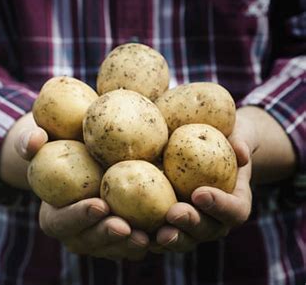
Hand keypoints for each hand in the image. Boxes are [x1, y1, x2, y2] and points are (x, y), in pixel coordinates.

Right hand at [16, 116, 149, 260]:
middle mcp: (75, 233)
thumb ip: (30, 141)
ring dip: (129, 245)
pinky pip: (132, 244)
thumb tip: (35, 139)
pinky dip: (149, 241)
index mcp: (53, 215)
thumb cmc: (57, 148)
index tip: (99, 204)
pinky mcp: (120, 236)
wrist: (79, 160)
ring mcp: (99, 238)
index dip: (78, 216)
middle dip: (107, 237)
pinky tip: (165, 231)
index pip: (61, 221)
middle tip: (125, 226)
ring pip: (113, 249)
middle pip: (89, 242)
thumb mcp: (41, 142)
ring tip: (147, 236)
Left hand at [153, 113, 258, 251]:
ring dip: (171, 238)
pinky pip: (161, 237)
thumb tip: (240, 150)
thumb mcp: (234, 135)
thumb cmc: (222, 139)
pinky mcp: (171, 226)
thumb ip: (240, 141)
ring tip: (156, 233)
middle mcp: (217, 221)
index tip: (200, 193)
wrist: (204, 150)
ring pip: (185, 240)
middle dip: (190, 224)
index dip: (220, 206)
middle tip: (174, 213)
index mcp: (236, 202)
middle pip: (207, 230)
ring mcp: (193, 227)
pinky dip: (149, 237)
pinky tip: (134, 232)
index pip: (234, 211)